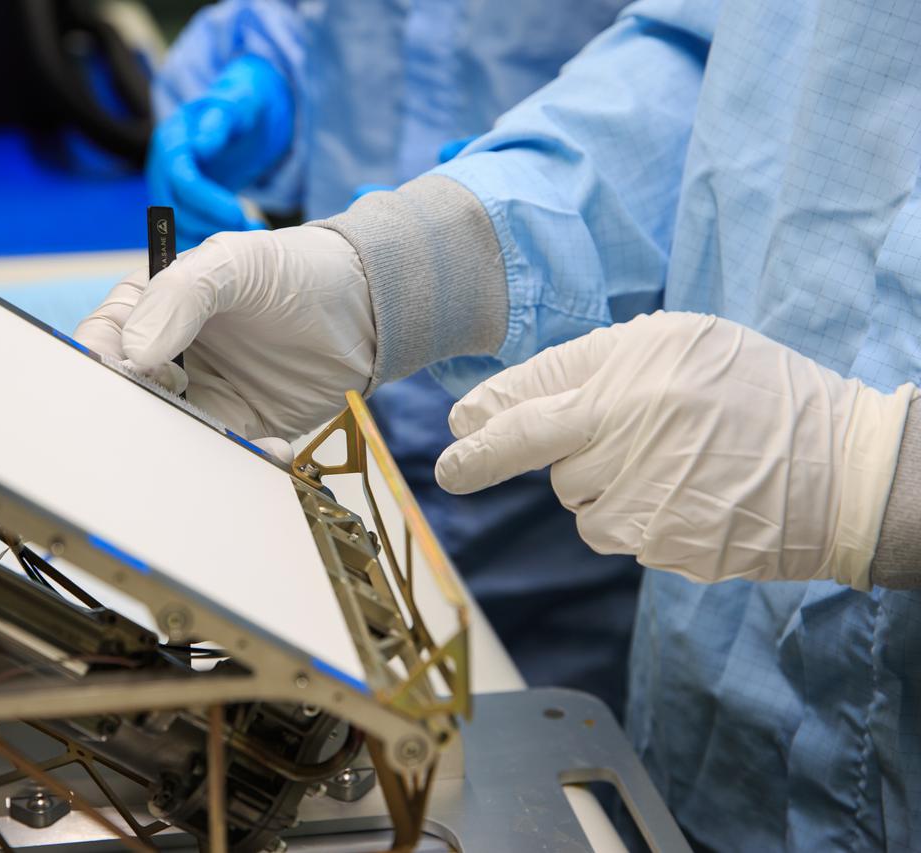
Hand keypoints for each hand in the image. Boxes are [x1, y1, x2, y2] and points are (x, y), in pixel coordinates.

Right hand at [73, 226, 374, 440]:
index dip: (102, 364)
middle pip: (126, 396)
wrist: (367, 306)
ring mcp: (199, 393)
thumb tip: (135, 354)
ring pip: (169, 433)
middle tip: (180, 413)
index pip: (102, 341)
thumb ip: (182, 296)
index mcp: (148, 307)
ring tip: (230, 435)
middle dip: (141, 416)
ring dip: (190, 445)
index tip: (126, 379)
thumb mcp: (236, 263)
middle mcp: (164, 354)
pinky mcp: (236, 425)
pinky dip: (241, 459)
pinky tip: (272, 447)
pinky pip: (222, 454)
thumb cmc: (297, 268)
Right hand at [148, 55, 294, 246]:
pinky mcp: (176, 206)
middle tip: (251, 228)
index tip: (238, 213)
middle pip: (175, 209)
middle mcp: (161, 168)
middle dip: (213, 224)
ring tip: (252, 230)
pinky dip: (209, 241)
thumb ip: (221, 121)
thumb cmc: (240, 108)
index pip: (181, 179)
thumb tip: (202, 147)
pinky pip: (184, 234)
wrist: (234, 119)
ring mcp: (165, 189)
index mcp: (172, 139)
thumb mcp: (239, 105)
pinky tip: (240, 235)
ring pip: (177, 228)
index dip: (207, 201)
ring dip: (213, 237)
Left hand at [435, 312, 914, 587]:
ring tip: (666, 458)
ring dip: (597, 481)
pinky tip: (681, 493)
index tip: (446, 434)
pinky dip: (631, 513)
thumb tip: (514, 403)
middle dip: (490, 460)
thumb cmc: (760, 393)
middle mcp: (621, 442)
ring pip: (575, 498)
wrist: (841, 471)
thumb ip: (595, 365)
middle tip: (453, 468)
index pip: (524, 410)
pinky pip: (613, 530)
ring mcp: (638, 503)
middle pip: (538, 457)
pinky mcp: (656, 548)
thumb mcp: (683, 344)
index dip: (478, 426)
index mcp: (625, 383)